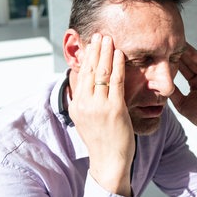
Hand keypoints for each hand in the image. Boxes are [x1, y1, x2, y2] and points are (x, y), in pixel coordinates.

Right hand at [68, 34, 134, 196]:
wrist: (108, 162)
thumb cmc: (101, 141)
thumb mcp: (86, 119)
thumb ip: (85, 102)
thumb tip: (85, 85)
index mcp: (76, 106)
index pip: (81, 76)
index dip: (86, 58)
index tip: (90, 44)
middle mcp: (84, 104)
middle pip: (89, 70)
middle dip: (94, 50)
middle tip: (98, 34)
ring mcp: (99, 106)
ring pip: (102, 73)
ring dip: (105, 53)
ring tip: (109, 39)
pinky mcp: (114, 109)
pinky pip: (116, 82)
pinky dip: (118, 65)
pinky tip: (119, 54)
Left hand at [169, 43, 196, 156]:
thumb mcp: (181, 103)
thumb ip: (172, 93)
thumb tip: (157, 85)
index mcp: (195, 81)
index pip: (184, 67)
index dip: (174, 60)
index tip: (163, 53)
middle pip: (193, 61)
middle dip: (182, 53)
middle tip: (171, 44)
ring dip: (193, 54)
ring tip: (182, 47)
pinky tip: (196, 56)